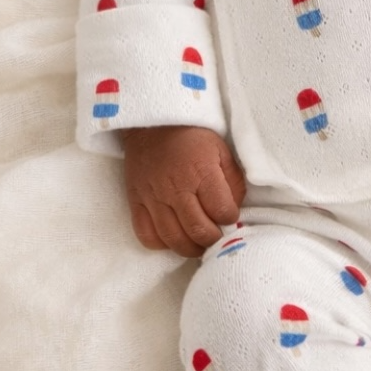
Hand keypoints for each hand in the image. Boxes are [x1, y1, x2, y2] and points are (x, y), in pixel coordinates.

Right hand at [121, 125, 246, 255]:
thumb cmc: (192, 136)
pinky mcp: (136, 202)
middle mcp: (177, 189)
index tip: (230, 216)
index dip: (231, 218)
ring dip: (191, 248)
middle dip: (213, 239)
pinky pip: (146, 235)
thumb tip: (234, 208)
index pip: (222, 212)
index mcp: (202, 173)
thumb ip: (233, 180)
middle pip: (199, 231)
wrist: (152, 123)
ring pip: (174, 239)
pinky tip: (173, 236)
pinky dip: (162, 243)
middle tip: (216, 235)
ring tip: (198, 243)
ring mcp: (153, 198)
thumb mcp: (221, 150)